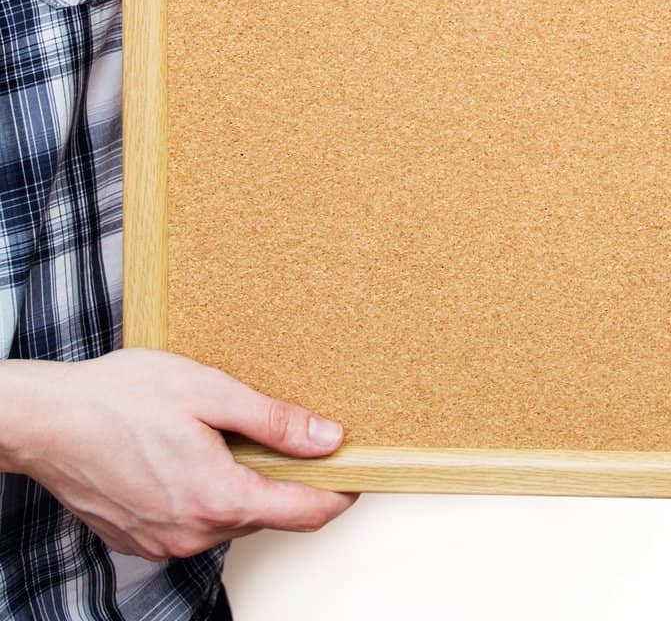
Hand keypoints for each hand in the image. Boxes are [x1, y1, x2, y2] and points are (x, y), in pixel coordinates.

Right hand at [0, 350, 356, 558]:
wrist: (48, 421)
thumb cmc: (121, 397)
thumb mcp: (210, 392)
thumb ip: (274, 421)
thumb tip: (328, 438)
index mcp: (219, 498)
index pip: (305, 514)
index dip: (340, 493)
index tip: (358, 472)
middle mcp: (193, 533)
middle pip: (267, 515)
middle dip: (288, 481)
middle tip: (294, 435)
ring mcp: (163, 542)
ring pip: (228, 518)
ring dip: (241, 485)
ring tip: (230, 436)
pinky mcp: (140, 539)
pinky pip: (191, 522)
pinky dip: (204, 494)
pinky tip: (190, 455)